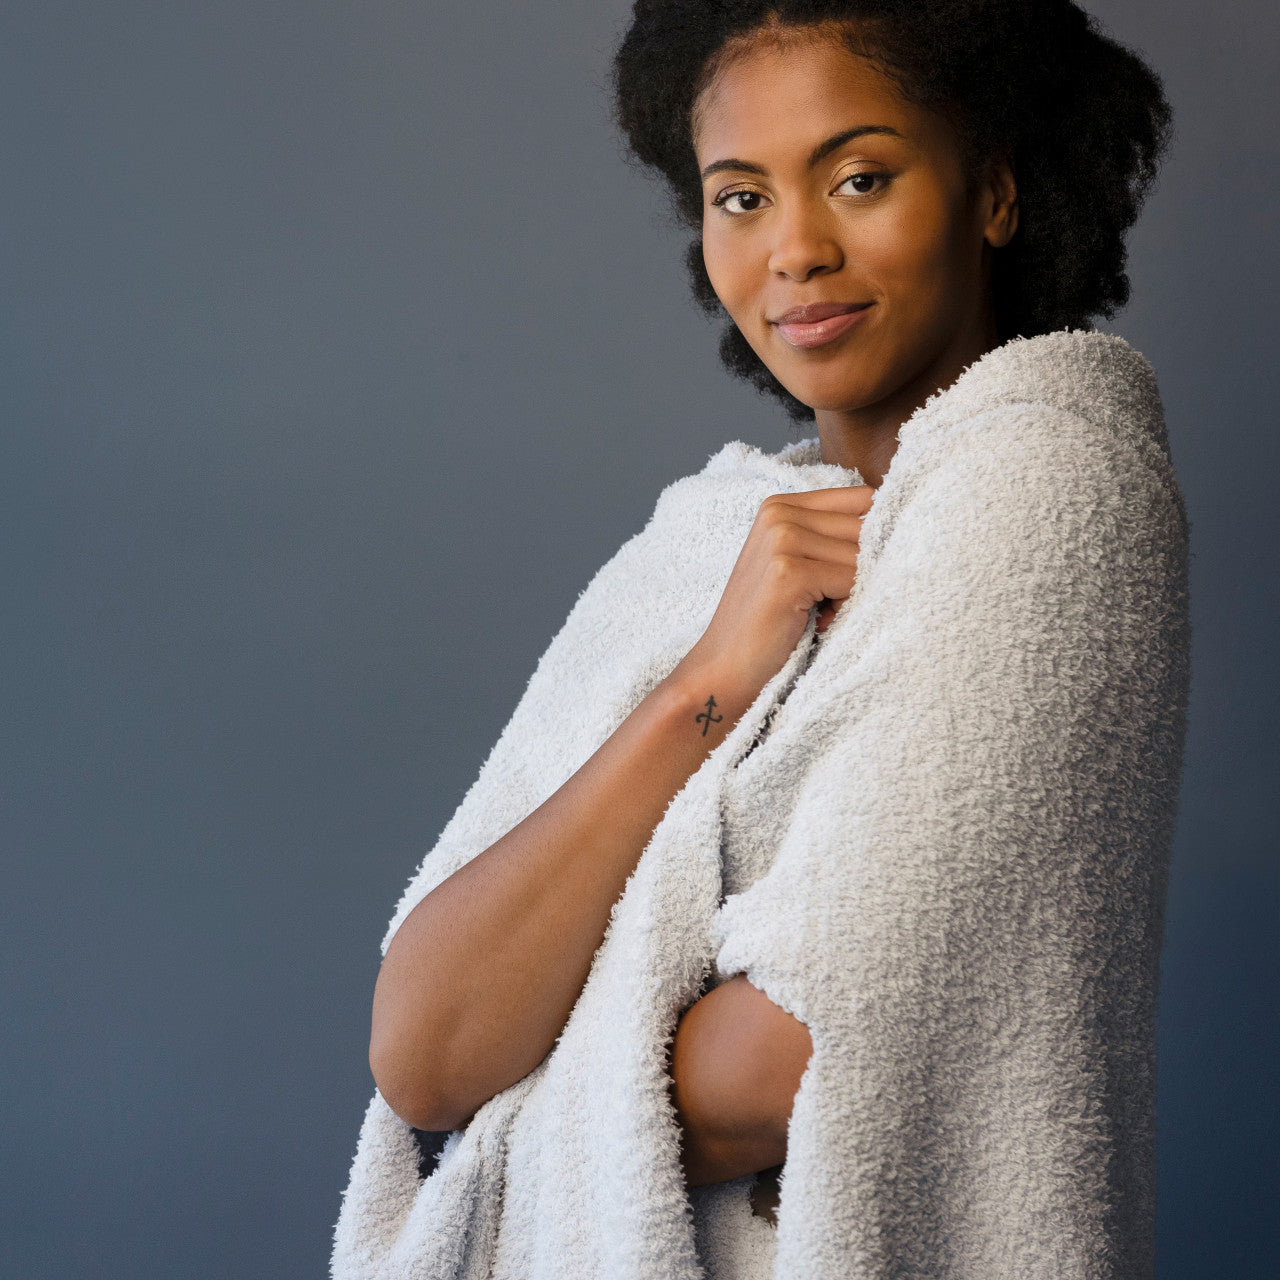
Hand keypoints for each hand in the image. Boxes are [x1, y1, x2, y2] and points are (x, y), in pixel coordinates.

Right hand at [671, 485, 872, 713]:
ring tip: (820, 613)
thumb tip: (902, 526)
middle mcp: (779, 512)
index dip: (872, 538)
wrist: (725, 668)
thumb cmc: (768, 622)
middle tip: (829, 601)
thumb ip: (834, 538)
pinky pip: (852, 579)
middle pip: (866, 525)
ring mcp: (781, 538)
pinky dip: (845, 607)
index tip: (847, 575)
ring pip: (862, 554)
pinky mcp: (787, 570)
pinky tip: (816, 622)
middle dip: (862, 568)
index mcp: (780, 504)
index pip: (863, 499)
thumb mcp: (797, 565)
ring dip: (853, 591)